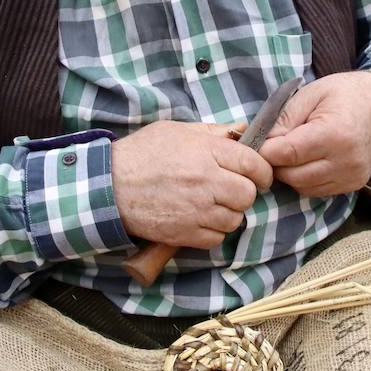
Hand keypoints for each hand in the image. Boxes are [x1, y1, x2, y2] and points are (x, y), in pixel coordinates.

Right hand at [112, 121, 273, 248]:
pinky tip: (200, 219)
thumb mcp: (178, 131)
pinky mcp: (185, 233)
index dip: (262, 171)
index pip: (255, 164)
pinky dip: (213, 232)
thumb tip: (242, 131)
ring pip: (235, 219)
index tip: (258, 175)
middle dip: (244, 192)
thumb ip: (213, 132)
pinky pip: (216, 239)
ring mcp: (196, 210)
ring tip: (213, 204)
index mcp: (207, 152)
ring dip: (229, 213)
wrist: (108, 185)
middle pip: (248, 194)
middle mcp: (206, 182)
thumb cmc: (142, 154)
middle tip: (232, 189)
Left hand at [259, 71, 370, 197]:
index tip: (259, 143)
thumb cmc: (342, 93)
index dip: (267, 151)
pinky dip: (306, 180)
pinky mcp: (355, 184)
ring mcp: (353, 175)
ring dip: (291, 174)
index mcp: (335, 133)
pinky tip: (309, 161)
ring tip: (293, 152)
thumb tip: (261, 145)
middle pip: (293, 176)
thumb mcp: (309, 94)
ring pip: (303, 187)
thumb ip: (283, 120)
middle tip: (274, 147)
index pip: (287, 154)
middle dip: (277, 164)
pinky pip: (317, 191)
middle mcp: (346, 160)